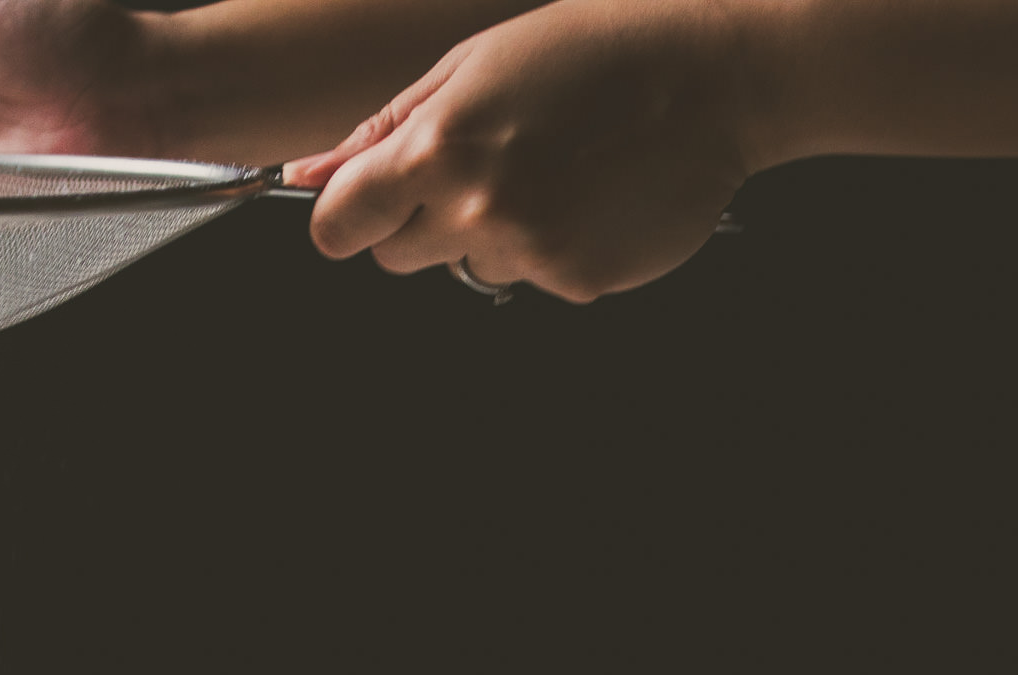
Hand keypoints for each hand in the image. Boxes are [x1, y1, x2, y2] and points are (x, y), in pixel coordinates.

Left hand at [285, 0, 754, 301]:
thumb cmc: (592, 51)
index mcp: (437, 147)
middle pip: (397, 258)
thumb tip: (305, 175)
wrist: (712, 74)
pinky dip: (554, 247)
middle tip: (486, 166)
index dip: (349, 218)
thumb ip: (380, 131)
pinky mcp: (578, 280)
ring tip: (554, 169)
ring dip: (496, 232)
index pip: (339, 226)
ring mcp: (530, 251)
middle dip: (421, 222)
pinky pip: (535, 278)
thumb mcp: (469, 68)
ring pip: (470, 267)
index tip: (363, 210)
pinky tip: (589, 194)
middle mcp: (477, 208)